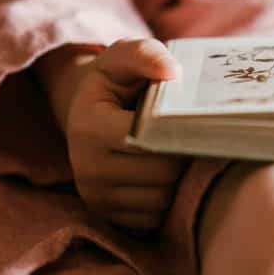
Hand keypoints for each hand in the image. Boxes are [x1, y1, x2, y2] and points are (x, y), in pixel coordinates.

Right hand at [35, 39, 186, 230]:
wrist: (89, 117)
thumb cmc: (117, 84)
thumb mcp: (125, 59)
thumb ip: (147, 55)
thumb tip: (173, 73)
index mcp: (89, 127)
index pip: (151, 140)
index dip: (178, 130)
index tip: (187, 119)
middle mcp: (86, 169)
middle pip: (163, 174)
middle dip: (182, 155)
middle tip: (187, 138)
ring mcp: (96, 198)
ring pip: (162, 199)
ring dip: (177, 180)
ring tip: (172, 155)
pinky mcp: (109, 218)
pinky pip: (155, 219)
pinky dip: (165, 200)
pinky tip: (161, 177)